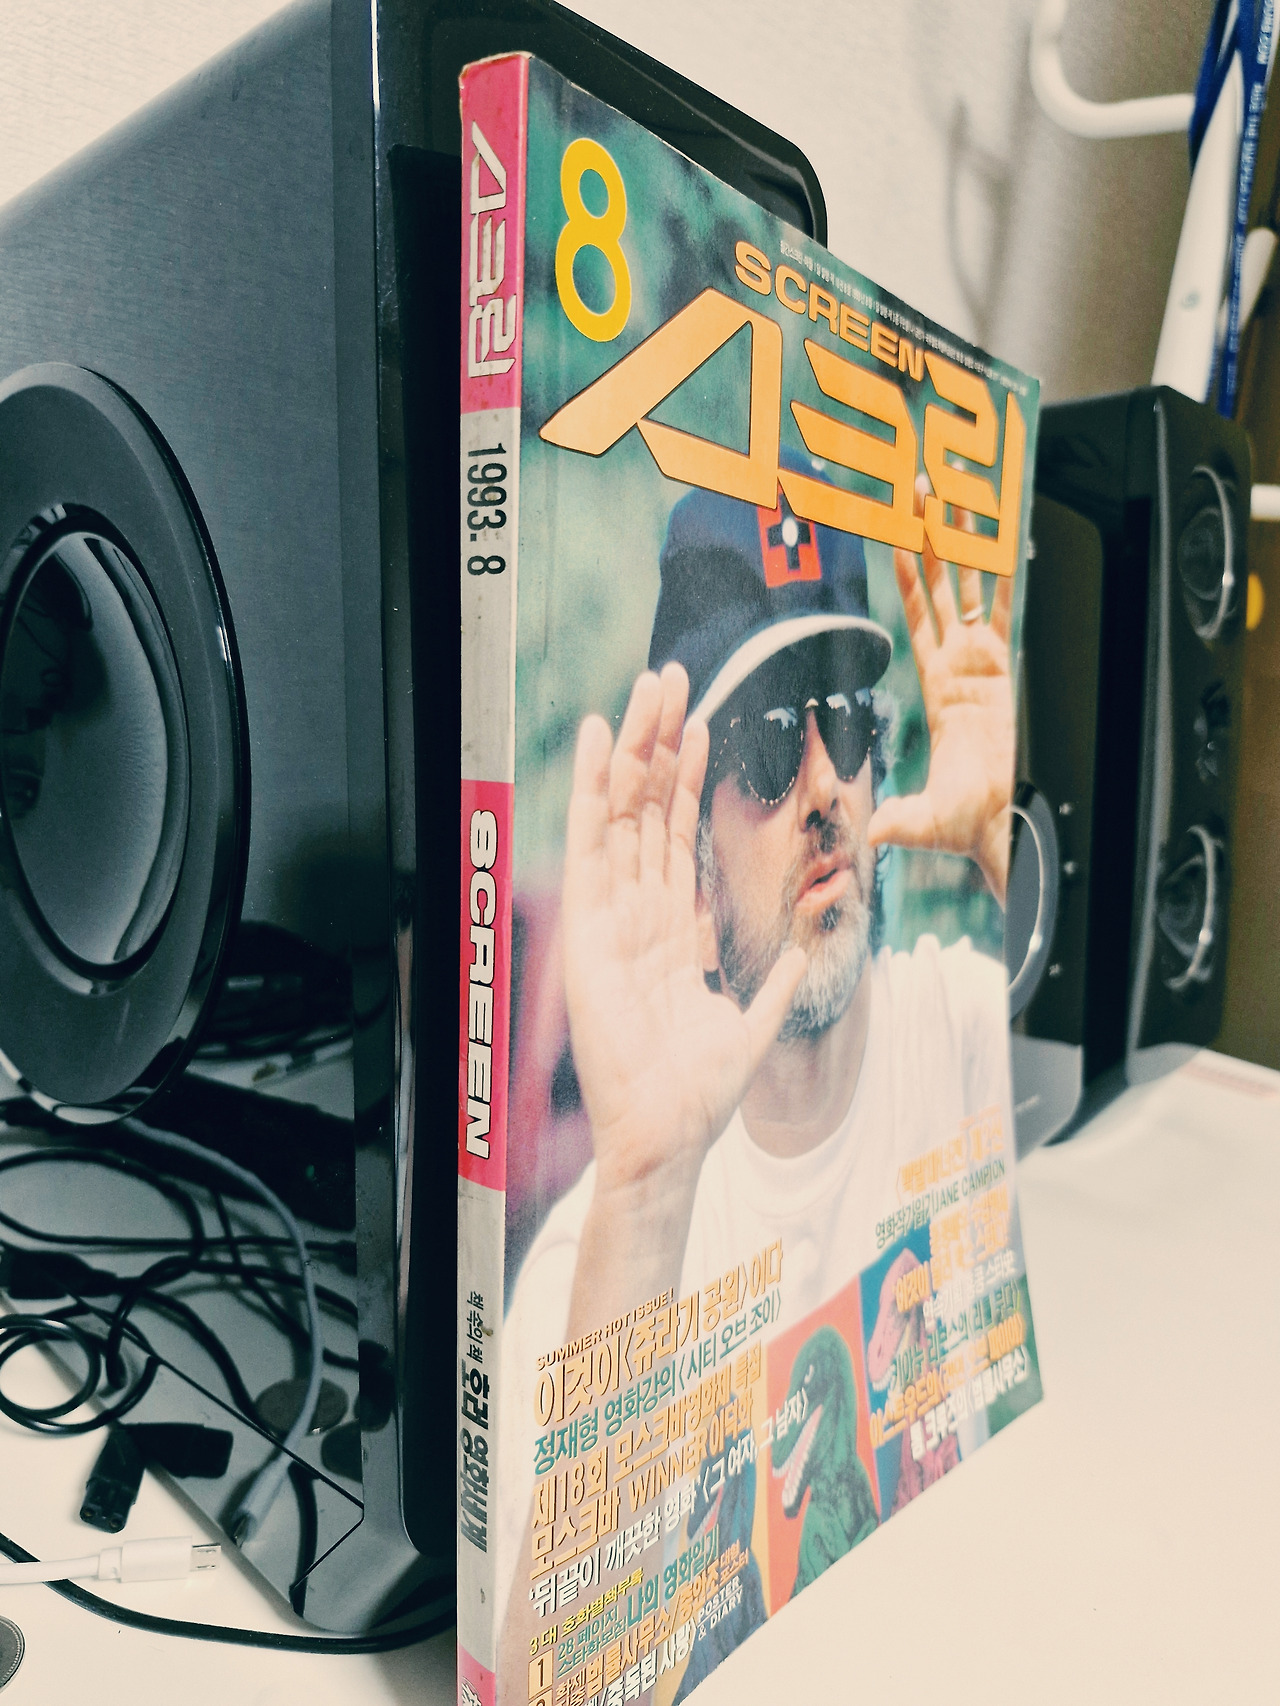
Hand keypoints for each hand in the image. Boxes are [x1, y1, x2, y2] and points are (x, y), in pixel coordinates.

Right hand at [563, 663, 804, 1220]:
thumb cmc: (698, 1092)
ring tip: (647, 688)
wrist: (667, 1135)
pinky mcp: (589, 926)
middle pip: (648, 809)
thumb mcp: (754, 1020)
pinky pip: (592, 842)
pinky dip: (593, 787)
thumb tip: (808, 948)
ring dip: (635, 747)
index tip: (705, 725)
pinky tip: (600, 738)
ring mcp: (610, 915)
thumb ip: (780, 979)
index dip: (690, 778)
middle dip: (660, 742)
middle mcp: (636, 913)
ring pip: (624, 810)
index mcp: (671, 930)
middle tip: (671, 679)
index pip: (679, 835)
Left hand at [867, 481, 1014, 903]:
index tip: (891, 532)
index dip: (904, 574)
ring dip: (964, 541)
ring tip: (955, 492)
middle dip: (929, 536)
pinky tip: (1004, 535)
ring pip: (971, 586)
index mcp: (932, 681)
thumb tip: (873, 836)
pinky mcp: (1009, 666)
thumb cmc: (958, 817)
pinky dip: (1006, 572)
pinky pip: (1007, 607)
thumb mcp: (920, 819)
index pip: (914, 614)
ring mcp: (982, 659)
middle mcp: (954, 661)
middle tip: (919, 486)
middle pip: (937, 584)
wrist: (993, 820)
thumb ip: (899, 821)